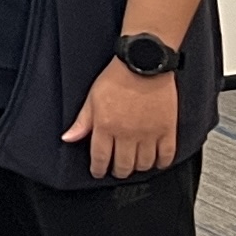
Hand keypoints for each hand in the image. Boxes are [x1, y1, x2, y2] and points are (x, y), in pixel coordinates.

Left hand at [62, 56, 181, 180]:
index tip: (98, 172)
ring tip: (134, 164)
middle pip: (123, 165)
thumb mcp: (92, 98)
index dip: (98, 169)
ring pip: (144, 164)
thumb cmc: (117, 77)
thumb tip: (68, 138)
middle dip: (118, 171)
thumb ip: (82, 122)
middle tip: (117, 170)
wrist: (143, 63)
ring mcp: (148, 134)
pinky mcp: (167, 130)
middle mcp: (127, 134)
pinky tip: (156, 162)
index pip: (100, 158)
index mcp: (106, 126)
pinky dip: (162, 163)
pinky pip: (166, 155)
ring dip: (138, 168)